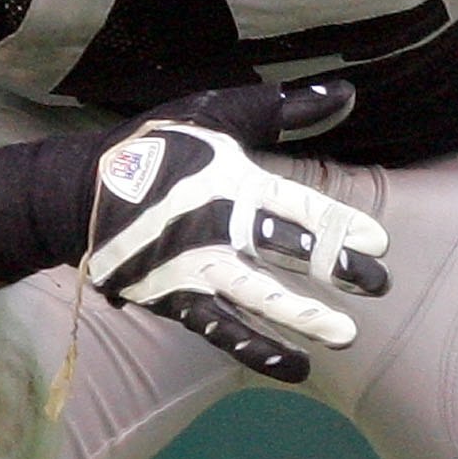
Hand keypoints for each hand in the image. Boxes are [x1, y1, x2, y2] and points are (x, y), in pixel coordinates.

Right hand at [86, 79, 388, 383]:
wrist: (77, 192)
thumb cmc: (156, 148)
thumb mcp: (217, 113)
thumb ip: (285, 110)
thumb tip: (348, 92)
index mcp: (231, 181)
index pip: (296, 206)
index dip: (339, 224)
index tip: (379, 243)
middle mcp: (216, 227)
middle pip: (283, 251)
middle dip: (334, 267)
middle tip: (380, 285)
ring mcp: (194, 268)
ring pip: (255, 297)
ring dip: (302, 317)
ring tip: (345, 337)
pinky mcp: (174, 299)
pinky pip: (220, 330)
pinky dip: (256, 350)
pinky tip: (293, 366)